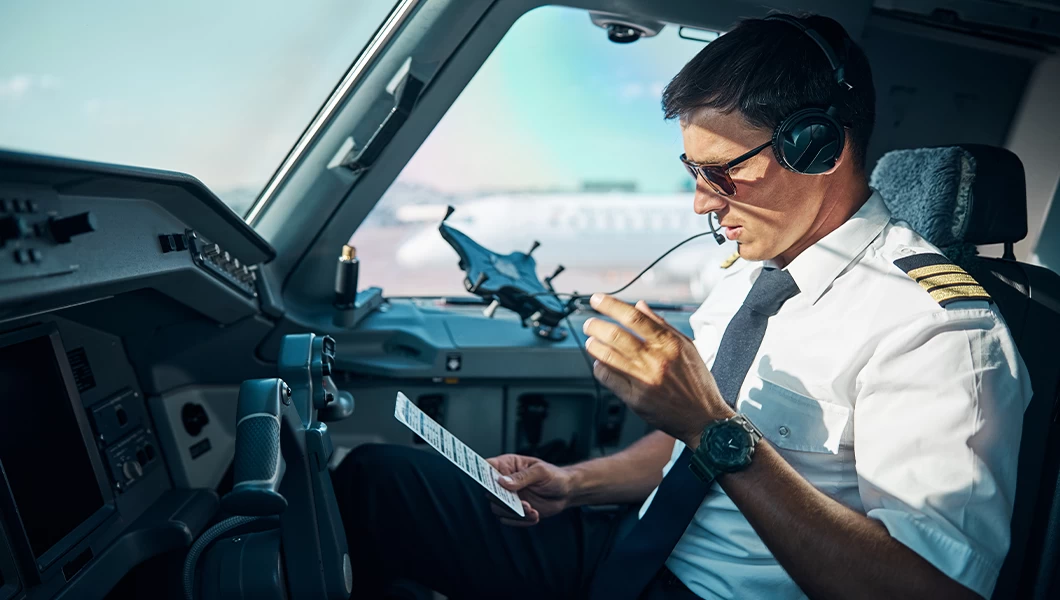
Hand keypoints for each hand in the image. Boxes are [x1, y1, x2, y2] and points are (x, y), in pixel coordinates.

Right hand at [485, 454, 574, 526]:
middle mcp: (505, 482)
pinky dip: (522, 521)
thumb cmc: (554, 476)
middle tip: (523, 503)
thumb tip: (502, 482)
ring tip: (532, 511)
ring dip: (514, 513)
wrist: (566, 492)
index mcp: (507, 465)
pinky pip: (509, 519)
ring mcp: (509, 497)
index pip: (487, 467)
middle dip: (504, 501)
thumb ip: (522, 477)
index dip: (481, 474)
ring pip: (498, 509)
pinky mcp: (515, 510)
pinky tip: (535, 516)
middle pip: (490, 492)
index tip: (488, 484)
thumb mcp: (540, 472)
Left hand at [583, 294, 733, 447]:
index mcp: (669, 344)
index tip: (597, 299)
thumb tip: (640, 306)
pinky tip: (600, 363)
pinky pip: (609, 378)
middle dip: (596, 326)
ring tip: (591, 342)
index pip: (634, 317)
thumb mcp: (687, 347)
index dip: (611, 305)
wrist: (703, 418)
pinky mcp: (635, 399)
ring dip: (594, 346)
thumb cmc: (696, 382)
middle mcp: (656, 360)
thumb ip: (662, 325)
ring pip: (608, 356)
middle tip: (589, 324)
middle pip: (616, 335)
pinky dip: (600, 368)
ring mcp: (644, 380)